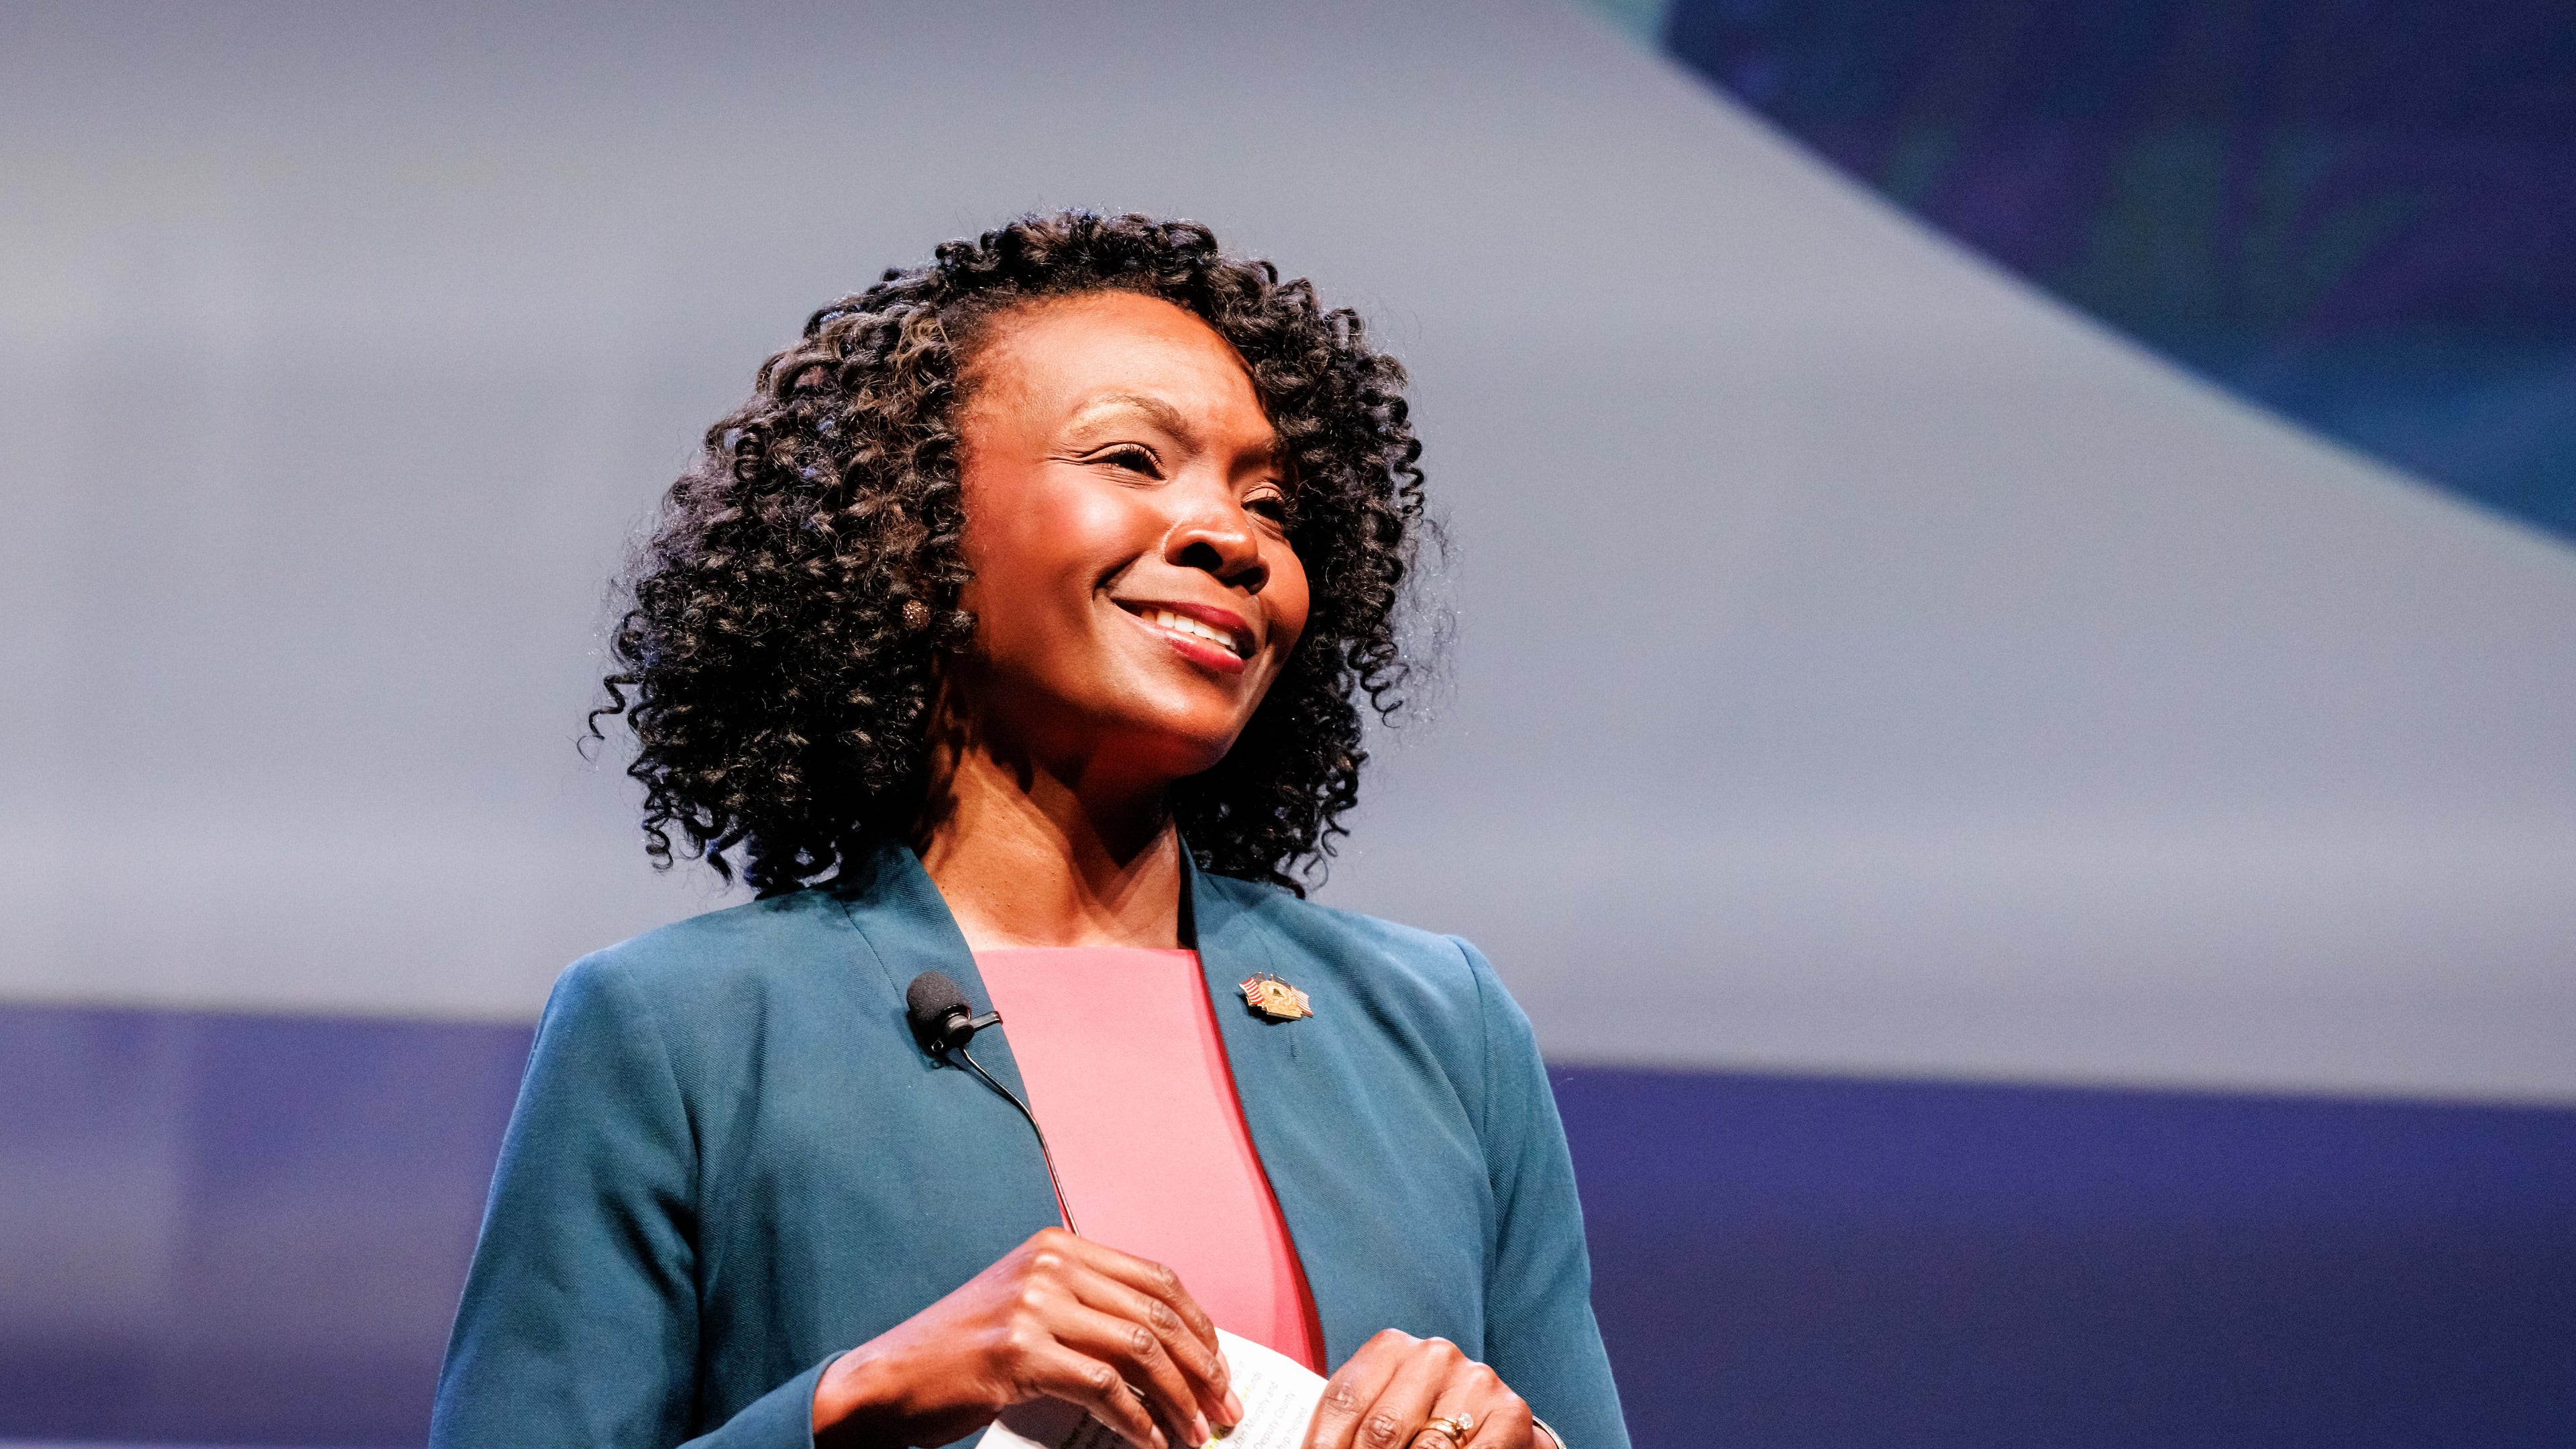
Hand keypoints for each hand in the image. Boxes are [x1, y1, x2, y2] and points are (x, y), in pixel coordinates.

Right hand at [812, 1227, 1242, 1448]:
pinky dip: (1136, 1422)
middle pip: (1157, 1314)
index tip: (1221, 1368)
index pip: (1157, 1279)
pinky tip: (1150, 1444)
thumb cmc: (963, 1353)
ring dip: (1177, 1400)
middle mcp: (1050, 1265)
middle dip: (1203, 1367)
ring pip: (1138, 1351)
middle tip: (1225, 1407)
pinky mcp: (1019, 1351)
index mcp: (1058, 1247)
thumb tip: (1170, 1353)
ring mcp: (1033, 1304)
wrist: (890, 1378)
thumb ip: (1090, 1310)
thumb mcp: (1029, 1308)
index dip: (1199, 1326)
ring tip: (1197, 1434)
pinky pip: (1103, 1387)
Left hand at [1303, 1330, 1536, 1448]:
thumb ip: (1349, 1428)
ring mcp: (1475, 1381)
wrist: (1486, 1418)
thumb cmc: (1418, 1417)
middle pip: (1380, 1430)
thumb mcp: (1381, 1409)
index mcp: (1390, 1347)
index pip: (1342, 1402)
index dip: (1323, 1445)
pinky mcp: (1509, 1412)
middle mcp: (1434, 1355)